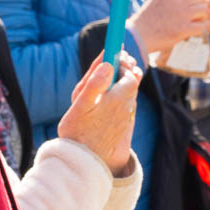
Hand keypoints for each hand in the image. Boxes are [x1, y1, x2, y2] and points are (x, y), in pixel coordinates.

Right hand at [58, 52, 142, 174]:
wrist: (85, 161)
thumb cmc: (78, 131)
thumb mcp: (80, 104)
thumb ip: (94, 82)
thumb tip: (107, 64)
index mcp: (117, 98)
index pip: (128, 72)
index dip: (123, 60)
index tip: (117, 48)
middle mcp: (125, 107)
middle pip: (131, 81)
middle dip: (125, 68)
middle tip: (119, 57)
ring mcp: (125, 117)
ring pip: (129, 92)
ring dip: (124, 79)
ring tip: (115, 70)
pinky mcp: (123, 125)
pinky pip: (127, 104)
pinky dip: (123, 92)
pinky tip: (114, 92)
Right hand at [127, 0, 208, 53]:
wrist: (138, 36)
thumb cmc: (148, 18)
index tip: (187, 2)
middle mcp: (175, 0)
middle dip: (199, 4)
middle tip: (194, 13)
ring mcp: (181, 14)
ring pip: (204, 10)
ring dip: (201, 17)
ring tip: (193, 22)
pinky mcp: (184, 29)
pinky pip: (203, 25)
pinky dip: (200, 28)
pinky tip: (193, 30)